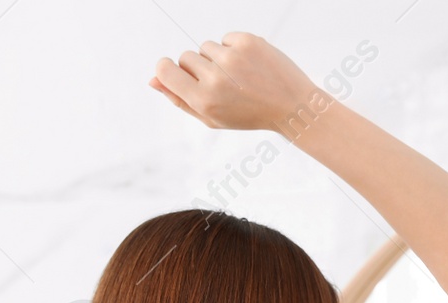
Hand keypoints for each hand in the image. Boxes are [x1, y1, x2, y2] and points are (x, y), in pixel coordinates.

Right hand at [149, 32, 322, 134]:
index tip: (176, 71)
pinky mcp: (248, 42)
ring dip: (218, 58)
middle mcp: (216, 79)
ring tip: (240, 76)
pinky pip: (226, 38)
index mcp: (204, 101)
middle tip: (225, 85)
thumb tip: (153, 80)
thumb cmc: (250, 115)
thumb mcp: (214, 118)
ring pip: (206, 47)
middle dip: (199, 68)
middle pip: (186, 57)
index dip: (167, 69)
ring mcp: (233, 58)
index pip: (165, 70)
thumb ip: (180, 100)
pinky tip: (252, 66)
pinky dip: (235, 48)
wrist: (294, 108)